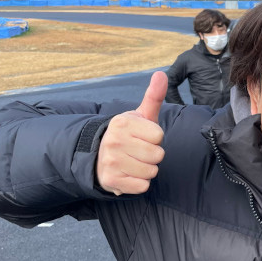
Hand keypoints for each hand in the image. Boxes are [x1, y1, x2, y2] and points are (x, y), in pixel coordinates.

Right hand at [96, 71, 166, 195]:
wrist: (100, 157)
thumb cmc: (128, 135)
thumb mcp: (140, 115)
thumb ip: (153, 96)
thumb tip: (162, 74)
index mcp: (122, 123)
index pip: (159, 136)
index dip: (155, 138)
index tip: (143, 137)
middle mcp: (114, 141)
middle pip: (157, 155)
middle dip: (153, 155)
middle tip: (138, 151)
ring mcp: (111, 162)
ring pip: (152, 171)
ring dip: (147, 169)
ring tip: (133, 162)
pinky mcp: (111, 181)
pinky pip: (143, 186)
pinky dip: (140, 183)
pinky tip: (129, 175)